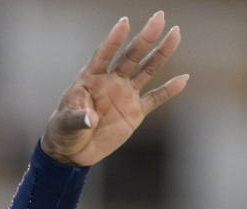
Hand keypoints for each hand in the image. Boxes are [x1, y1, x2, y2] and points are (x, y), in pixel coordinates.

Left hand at [41, 11, 187, 166]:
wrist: (72, 152)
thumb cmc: (63, 132)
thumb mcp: (66, 124)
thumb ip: (78, 119)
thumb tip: (90, 119)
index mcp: (90, 79)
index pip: (103, 55)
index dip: (113, 40)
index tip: (124, 22)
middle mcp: (110, 82)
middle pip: (131, 56)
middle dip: (145, 38)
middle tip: (160, 18)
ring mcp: (124, 95)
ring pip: (146, 70)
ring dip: (160, 53)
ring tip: (175, 34)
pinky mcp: (135, 112)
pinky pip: (155, 98)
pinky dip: (169, 90)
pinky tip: (183, 79)